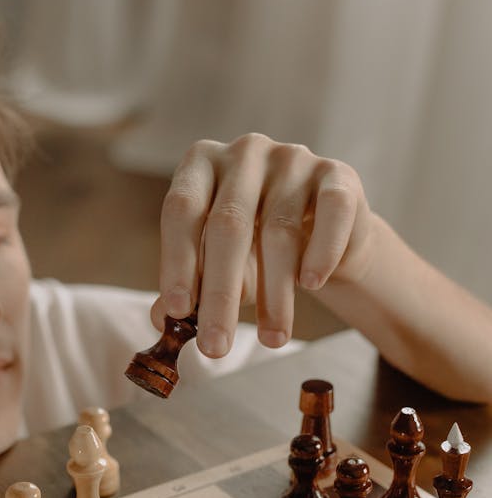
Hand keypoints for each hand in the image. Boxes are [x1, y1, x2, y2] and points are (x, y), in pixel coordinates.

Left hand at [151, 134, 373, 355]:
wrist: (325, 235)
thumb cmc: (256, 248)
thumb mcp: (216, 266)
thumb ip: (189, 287)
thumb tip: (160, 319)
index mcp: (201, 164)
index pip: (182, 210)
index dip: (178, 262)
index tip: (179, 312)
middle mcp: (244, 152)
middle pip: (228, 224)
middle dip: (221, 294)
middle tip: (217, 346)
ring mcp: (292, 157)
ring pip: (280, 230)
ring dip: (276, 293)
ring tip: (273, 339)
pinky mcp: (337, 173)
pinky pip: (331, 214)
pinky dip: (320, 254)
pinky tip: (311, 285)